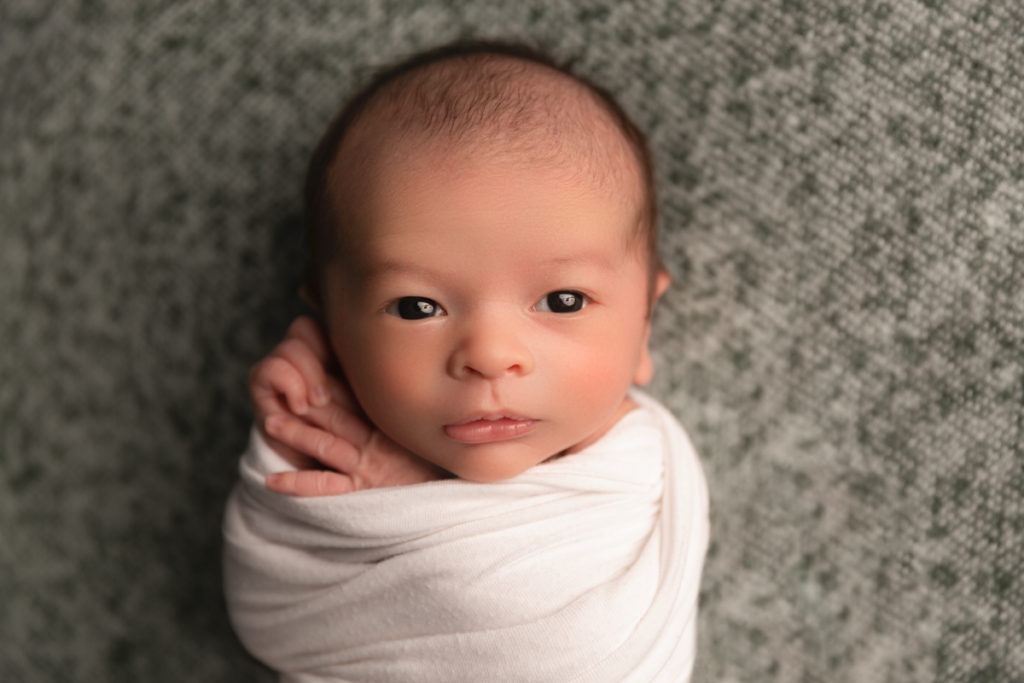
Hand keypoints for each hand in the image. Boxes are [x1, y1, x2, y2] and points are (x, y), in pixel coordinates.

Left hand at [248, 316, 447, 495]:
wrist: (440, 507)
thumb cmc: (422, 467)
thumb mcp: (411, 432)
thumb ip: (390, 410)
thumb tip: (368, 386)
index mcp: (386, 421)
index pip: (354, 393)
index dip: (327, 378)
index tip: (305, 363)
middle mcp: (376, 441)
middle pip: (336, 413)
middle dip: (306, 398)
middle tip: (281, 384)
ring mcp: (366, 466)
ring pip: (327, 443)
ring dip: (297, 433)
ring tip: (270, 422)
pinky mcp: (360, 493)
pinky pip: (325, 486)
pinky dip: (297, 483)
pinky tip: (272, 480)